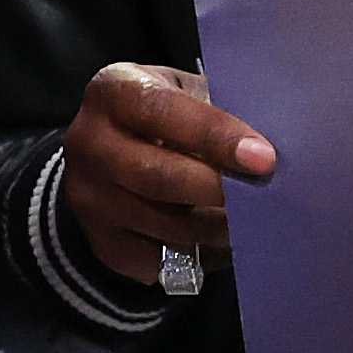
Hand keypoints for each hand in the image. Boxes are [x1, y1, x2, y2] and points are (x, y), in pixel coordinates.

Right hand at [67, 59, 273, 270]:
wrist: (108, 149)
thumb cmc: (164, 113)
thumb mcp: (182, 92)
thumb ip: (214, 109)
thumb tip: (265, 149)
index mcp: (113, 91)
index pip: (164, 112)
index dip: (216, 136)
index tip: (263, 158)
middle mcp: (88, 143)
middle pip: (157, 177)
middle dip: (218, 190)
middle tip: (263, 197)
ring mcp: (87, 197)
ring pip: (162, 225)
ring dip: (215, 228)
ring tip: (252, 221)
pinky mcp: (99, 241)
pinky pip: (156, 261)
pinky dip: (198, 256)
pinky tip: (221, 242)